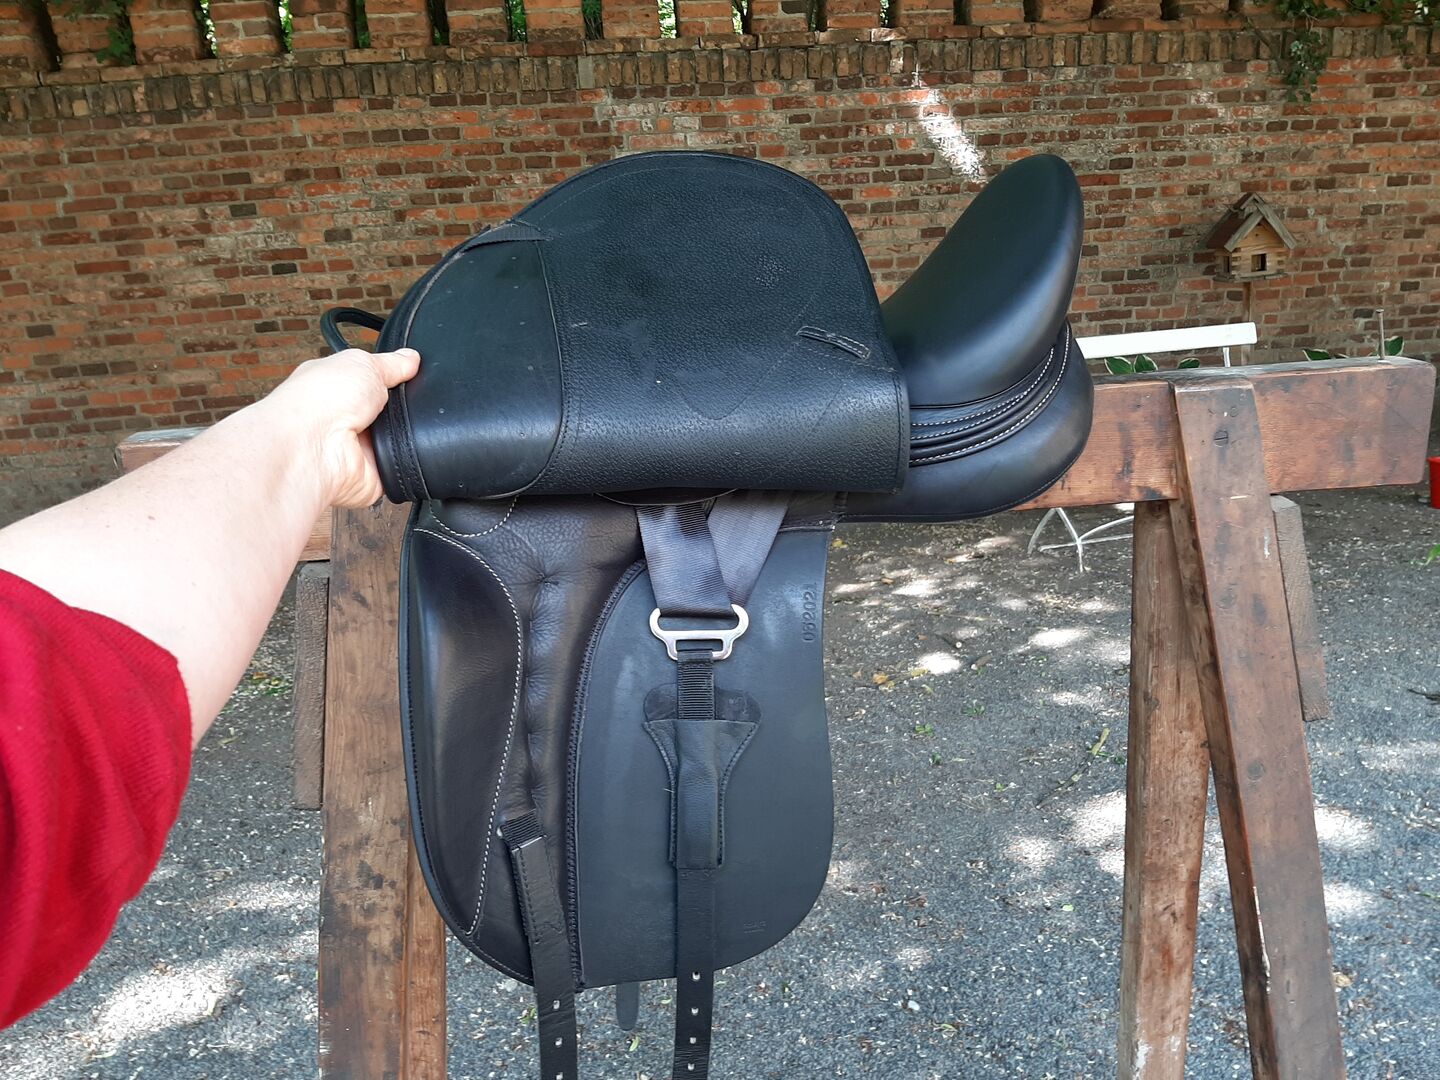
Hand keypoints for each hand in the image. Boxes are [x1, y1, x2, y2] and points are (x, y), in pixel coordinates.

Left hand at [259, 347, 420, 508]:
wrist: (312, 447)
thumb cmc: (319, 401)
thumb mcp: (362, 364)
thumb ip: (390, 363)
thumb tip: (410, 358)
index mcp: (334, 388)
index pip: (369, 381)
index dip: (390, 376)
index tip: (409, 371)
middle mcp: (343, 420)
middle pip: (389, 411)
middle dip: (401, 405)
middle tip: (400, 400)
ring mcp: (357, 449)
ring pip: (400, 438)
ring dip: (403, 431)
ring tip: (393, 424)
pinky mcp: (371, 475)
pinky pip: (402, 466)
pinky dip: (405, 459)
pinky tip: (396, 448)